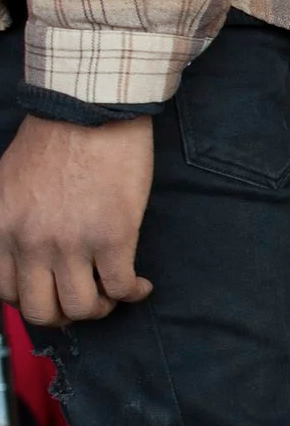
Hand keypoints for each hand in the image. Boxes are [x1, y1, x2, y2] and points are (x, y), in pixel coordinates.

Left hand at [0, 114, 154, 323]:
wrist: (89, 111)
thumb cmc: (54, 140)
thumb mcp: (6, 187)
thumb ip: (11, 225)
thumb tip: (30, 258)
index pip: (5, 295)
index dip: (34, 300)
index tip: (54, 291)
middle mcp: (30, 242)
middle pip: (42, 311)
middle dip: (67, 314)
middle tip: (85, 298)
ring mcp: (71, 243)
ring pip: (82, 308)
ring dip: (102, 307)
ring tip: (113, 291)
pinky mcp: (113, 237)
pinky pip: (122, 287)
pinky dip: (134, 293)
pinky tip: (140, 284)